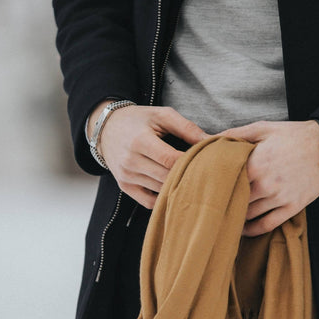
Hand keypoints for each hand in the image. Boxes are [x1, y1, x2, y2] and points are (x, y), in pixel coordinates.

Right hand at [91, 102, 207, 208]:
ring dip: (178, 188)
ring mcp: (126, 177)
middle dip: (188, 176)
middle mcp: (131, 161)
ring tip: (194, 181)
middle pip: (167, 178)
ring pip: (160, 191)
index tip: (206, 162)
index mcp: (140, 141)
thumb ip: (187, 128)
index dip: (190, 163)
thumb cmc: (138, 120)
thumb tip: (212, 141)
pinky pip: (149, 202)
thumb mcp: (162, 115)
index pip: (170, 160)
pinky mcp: (125, 187)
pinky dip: (163, 199)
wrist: (107, 129)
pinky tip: (174, 190)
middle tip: (206, 174)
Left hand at [218, 120, 318, 236]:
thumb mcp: (263, 128)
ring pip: (248, 215)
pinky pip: (267, 225)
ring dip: (235, 217)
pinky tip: (242, 230)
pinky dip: (252, 230)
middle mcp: (266, 184)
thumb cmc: (294, 135)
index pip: (224, 181)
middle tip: (210, 205)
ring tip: (223, 217)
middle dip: (222, 202)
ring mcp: (280, 198)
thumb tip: (207, 139)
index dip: (212, 185)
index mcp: (255, 164)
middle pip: (234, 201)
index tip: (204, 187)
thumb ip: (234, 134)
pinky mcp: (292, 207)